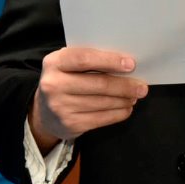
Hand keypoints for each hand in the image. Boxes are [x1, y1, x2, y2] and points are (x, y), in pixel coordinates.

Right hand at [28, 47, 148, 152]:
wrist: (43, 112)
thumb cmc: (64, 80)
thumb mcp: (68, 64)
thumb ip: (89, 59)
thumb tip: (125, 63)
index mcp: (54, 62)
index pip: (84, 58)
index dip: (110, 61)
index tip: (131, 64)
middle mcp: (53, 85)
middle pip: (98, 84)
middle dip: (124, 85)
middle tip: (142, 86)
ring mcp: (60, 107)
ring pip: (102, 102)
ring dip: (124, 99)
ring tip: (135, 95)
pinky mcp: (69, 124)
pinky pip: (101, 119)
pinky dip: (118, 113)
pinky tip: (126, 108)